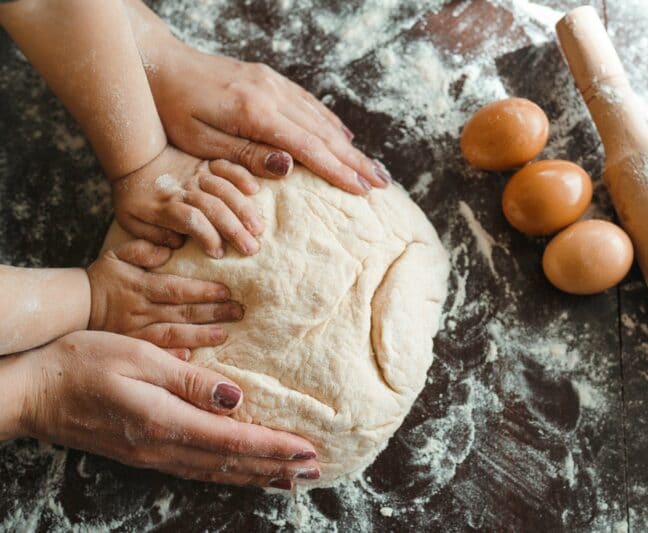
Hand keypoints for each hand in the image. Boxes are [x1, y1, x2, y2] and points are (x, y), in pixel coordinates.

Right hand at [15, 331, 319, 488]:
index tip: (308, 451)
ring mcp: (153, 455)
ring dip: (257, 474)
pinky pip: (198, 469)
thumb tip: (235, 397)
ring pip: (217, 471)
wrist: (33, 390)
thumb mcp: (140, 358)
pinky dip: (229, 473)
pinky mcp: (145, 453)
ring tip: (290, 477)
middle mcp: (163, 447)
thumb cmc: (84, 362)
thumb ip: (190, 380)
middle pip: (232, 463)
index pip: (234, 440)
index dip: (274, 447)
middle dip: (276, 467)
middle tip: (314, 469)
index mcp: (166, 423)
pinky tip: (242, 471)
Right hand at [87, 239, 242, 351]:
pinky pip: (154, 354)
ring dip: (200, 335)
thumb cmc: (103, 277)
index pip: (176, 289)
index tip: (227, 291)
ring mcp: (136, 332)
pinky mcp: (132, 348)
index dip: (202, 291)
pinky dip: (171, 357)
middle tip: (240, 311)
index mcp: (140, 286)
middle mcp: (140, 310)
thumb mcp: (116, 255)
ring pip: (173, 334)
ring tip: (224, 334)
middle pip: (182, 312)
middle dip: (213, 312)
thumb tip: (168, 250)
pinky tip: (191, 359)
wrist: (73, 306)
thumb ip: (142, 249)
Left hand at [112, 145, 263, 256]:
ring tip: (258, 228)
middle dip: (234, 229)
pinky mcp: (206, 164)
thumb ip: (152, 235)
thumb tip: (177, 244)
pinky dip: (241, 176)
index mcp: (165, 206)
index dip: (207, 237)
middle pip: (213, 208)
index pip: (191, 220)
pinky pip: (226, 166)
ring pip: (224, 189)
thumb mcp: (131, 220)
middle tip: (252, 248)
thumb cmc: (135, 196)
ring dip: (243, 209)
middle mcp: (185, 189)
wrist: (136, 157)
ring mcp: (197, 175)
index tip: (218, 254)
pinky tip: (254, 189)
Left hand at [146, 38, 391, 193]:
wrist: (157, 63)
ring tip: (372, 167)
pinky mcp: (268, 80)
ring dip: (349, 145)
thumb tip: (291, 166)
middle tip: (382, 184)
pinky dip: (329, 123)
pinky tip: (343, 137)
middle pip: (324, 133)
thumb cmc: (172, 109)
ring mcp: (272, 83)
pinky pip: (308, 104)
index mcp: (256, 112)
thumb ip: (246, 154)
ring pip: (320, 118)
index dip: (339, 171)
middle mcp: (272, 93)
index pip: (308, 147)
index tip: (363, 190)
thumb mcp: (202, 140)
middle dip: (355, 161)